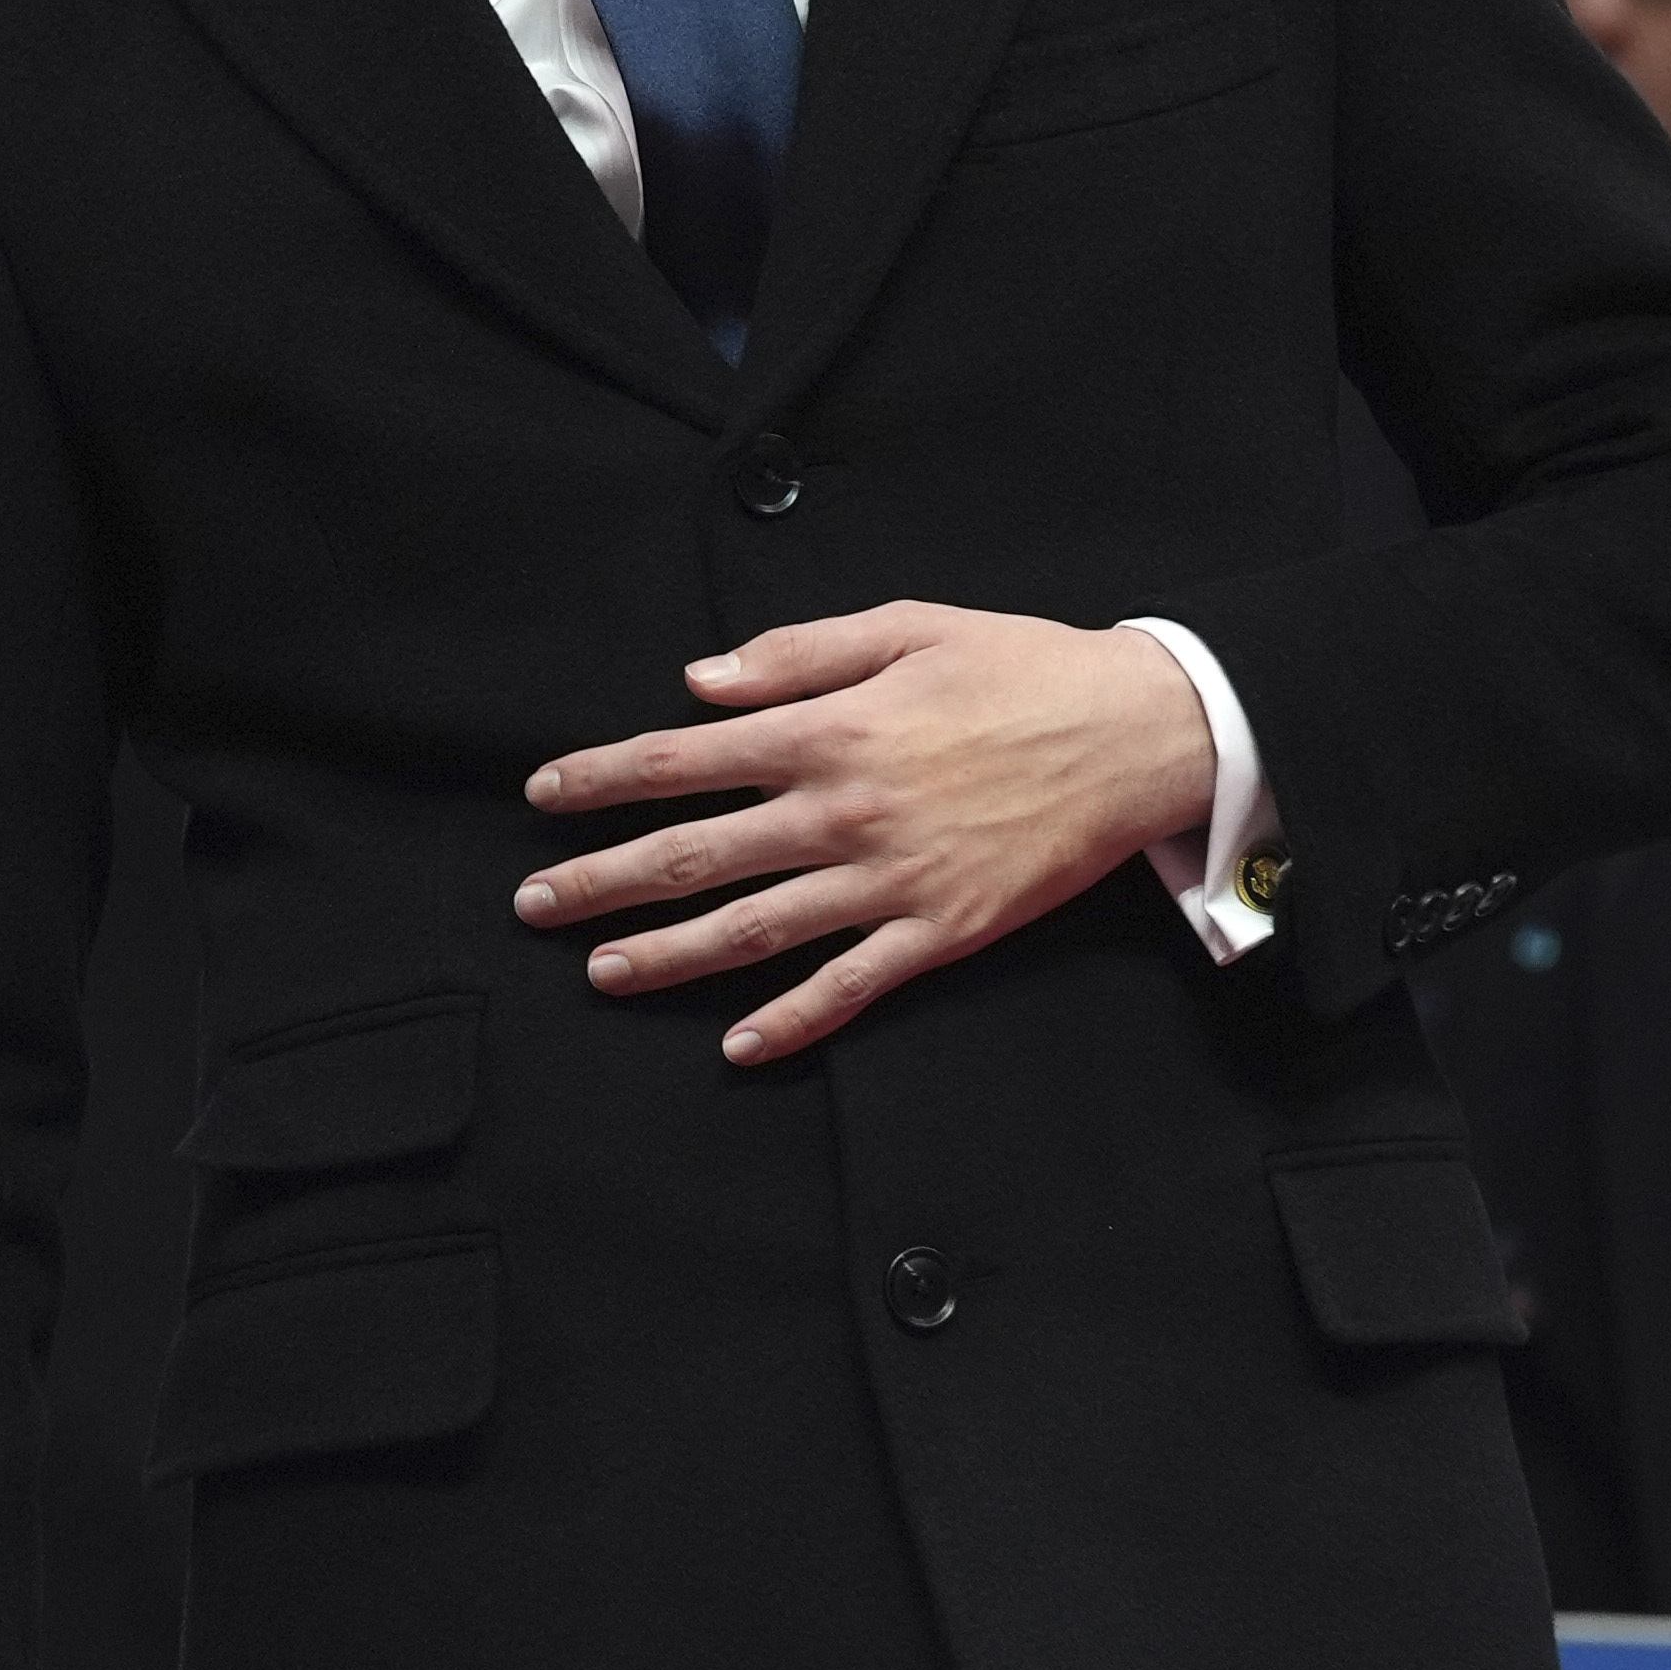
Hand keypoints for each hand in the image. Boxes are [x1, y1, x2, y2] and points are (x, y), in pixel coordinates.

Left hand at [514, 602, 1216, 1066]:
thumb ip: (797, 654)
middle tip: (531, 905)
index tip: (542, 797)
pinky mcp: (944, 932)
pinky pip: (853, 986)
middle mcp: (844, 812)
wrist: (1139, 731)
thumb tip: (699, 684)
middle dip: (603, 881)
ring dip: (667, 955)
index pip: (682, 760)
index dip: (602, 780)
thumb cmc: (1021, 666)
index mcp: (829, 730)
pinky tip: (737, 1046)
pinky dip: (793, 1021)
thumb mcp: (907, 624)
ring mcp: (892, 881)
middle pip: (697, 854)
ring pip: (755, 929)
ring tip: (600, 973)